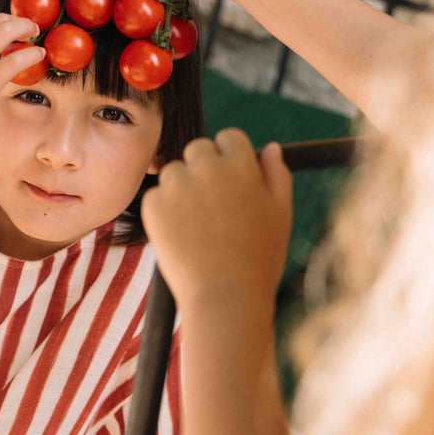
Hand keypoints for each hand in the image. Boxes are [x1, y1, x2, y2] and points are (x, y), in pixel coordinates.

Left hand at [141, 129, 292, 309]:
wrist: (225, 297)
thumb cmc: (259, 258)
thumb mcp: (280, 213)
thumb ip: (276, 174)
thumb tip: (268, 147)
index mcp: (240, 164)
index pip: (228, 137)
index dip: (230, 158)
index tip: (230, 181)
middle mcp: (207, 167)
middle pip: (198, 149)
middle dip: (203, 169)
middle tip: (213, 207)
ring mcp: (177, 185)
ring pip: (174, 171)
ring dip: (182, 188)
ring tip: (198, 225)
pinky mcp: (153, 205)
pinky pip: (156, 196)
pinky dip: (164, 211)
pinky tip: (182, 235)